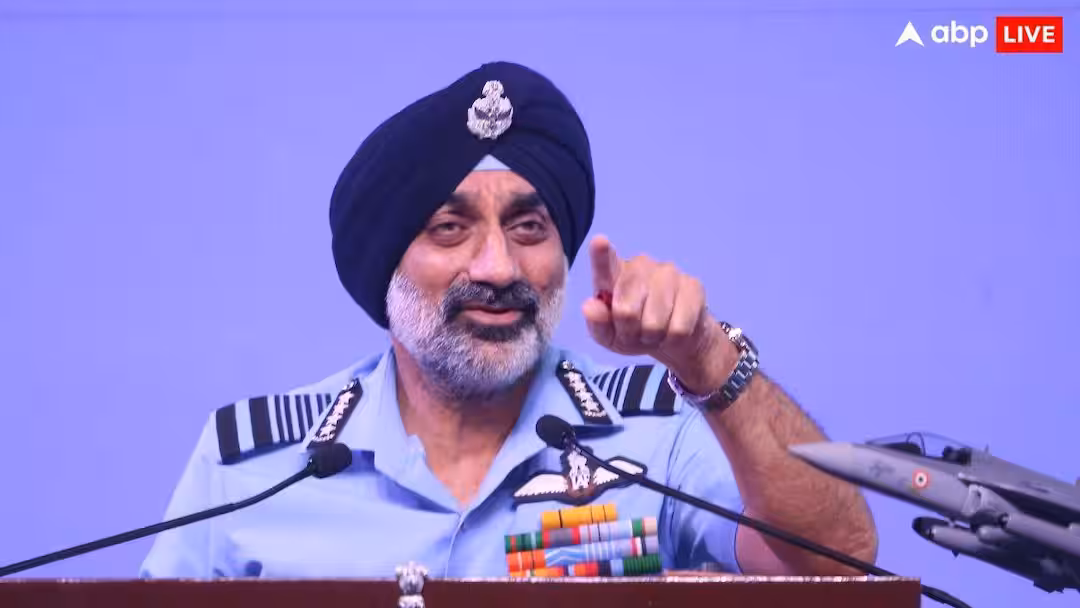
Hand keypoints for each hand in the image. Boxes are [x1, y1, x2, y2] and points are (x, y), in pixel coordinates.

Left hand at [581, 235, 735, 392]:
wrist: (672, 338)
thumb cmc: (633, 332)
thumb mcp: (609, 336)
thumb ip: (597, 323)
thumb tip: (589, 307)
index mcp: (614, 274)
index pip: (605, 264)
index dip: (600, 254)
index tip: (599, 241)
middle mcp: (640, 266)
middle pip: (627, 312)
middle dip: (629, 332)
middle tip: (635, 332)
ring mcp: (668, 273)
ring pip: (654, 323)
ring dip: (652, 337)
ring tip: (654, 332)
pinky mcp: (693, 286)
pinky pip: (678, 328)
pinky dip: (672, 339)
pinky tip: (673, 330)